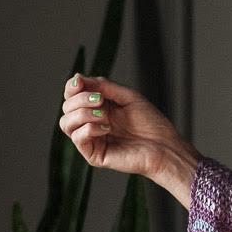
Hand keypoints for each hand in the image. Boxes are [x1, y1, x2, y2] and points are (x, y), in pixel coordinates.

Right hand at [58, 73, 195, 183]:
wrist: (165, 146)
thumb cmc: (151, 123)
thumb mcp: (127, 96)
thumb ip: (103, 86)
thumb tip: (77, 77)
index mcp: (98, 108)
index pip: (72, 96)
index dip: (71, 87)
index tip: (80, 82)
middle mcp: (91, 123)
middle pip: (67, 108)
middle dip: (80, 99)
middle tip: (101, 100)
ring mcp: (91, 140)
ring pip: (66, 123)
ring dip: (82, 113)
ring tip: (104, 114)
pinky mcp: (94, 155)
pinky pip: (78, 138)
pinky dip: (89, 129)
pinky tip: (107, 128)